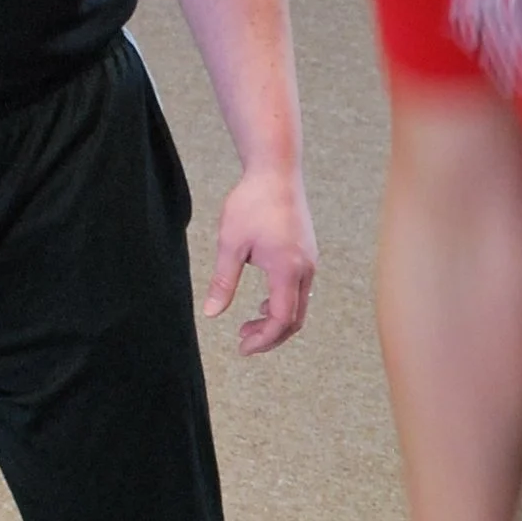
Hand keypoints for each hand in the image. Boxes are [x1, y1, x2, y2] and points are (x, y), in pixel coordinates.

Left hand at [204, 162, 317, 351]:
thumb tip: (211, 314)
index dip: (263, 340)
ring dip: (276, 321)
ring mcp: (310, 262)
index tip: (242, 348)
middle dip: (270, 337)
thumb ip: (223, 282)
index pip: (282, 319)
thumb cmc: (251, 203)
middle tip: (242, 341)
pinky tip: (263, 301)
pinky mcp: (308, 255)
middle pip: (295, 320)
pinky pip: (300, 291)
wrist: (276, 172)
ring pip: (300, 307)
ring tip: (248, 324)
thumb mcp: (229, 243)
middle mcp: (305, 269)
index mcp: (286, 269)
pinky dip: (283, 305)